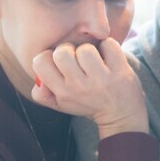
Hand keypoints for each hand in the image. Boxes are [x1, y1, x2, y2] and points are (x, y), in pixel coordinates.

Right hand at [30, 38, 147, 137]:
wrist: (121, 116)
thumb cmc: (88, 103)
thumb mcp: (61, 104)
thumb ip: (41, 93)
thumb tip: (38, 79)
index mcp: (62, 92)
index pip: (40, 62)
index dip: (49, 56)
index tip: (60, 63)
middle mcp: (80, 86)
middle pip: (62, 51)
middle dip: (69, 50)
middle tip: (78, 59)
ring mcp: (101, 79)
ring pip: (86, 48)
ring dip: (91, 50)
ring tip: (95, 60)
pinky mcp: (120, 71)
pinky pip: (109, 45)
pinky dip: (109, 47)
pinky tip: (109, 58)